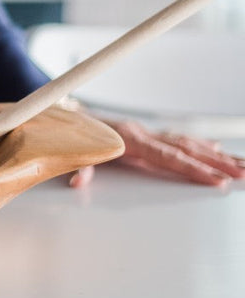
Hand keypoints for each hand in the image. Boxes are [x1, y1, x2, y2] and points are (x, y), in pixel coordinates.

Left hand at [69, 118, 244, 188]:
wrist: (70, 115)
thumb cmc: (76, 135)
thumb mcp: (76, 152)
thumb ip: (80, 167)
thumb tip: (76, 183)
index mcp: (130, 139)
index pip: (169, 157)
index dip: (193, 169)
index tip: (217, 180)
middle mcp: (145, 133)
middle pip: (187, 150)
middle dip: (217, 163)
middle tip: (243, 174)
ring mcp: (148, 133)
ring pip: (188, 143)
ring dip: (215, 155)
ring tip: (241, 165)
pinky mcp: (149, 134)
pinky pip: (179, 140)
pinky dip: (199, 145)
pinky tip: (217, 150)